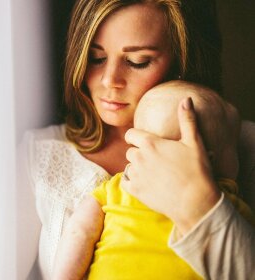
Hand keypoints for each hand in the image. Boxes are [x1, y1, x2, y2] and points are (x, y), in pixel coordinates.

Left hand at [122, 97, 220, 234]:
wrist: (196, 202)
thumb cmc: (197, 171)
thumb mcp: (195, 142)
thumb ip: (187, 120)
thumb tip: (185, 99)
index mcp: (150, 143)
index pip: (130, 134)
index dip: (136, 137)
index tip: (144, 141)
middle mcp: (139, 157)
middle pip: (130, 151)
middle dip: (139, 154)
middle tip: (156, 160)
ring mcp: (136, 175)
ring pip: (129, 167)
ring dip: (137, 168)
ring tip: (154, 173)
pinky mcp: (135, 191)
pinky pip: (125, 182)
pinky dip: (132, 182)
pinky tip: (144, 182)